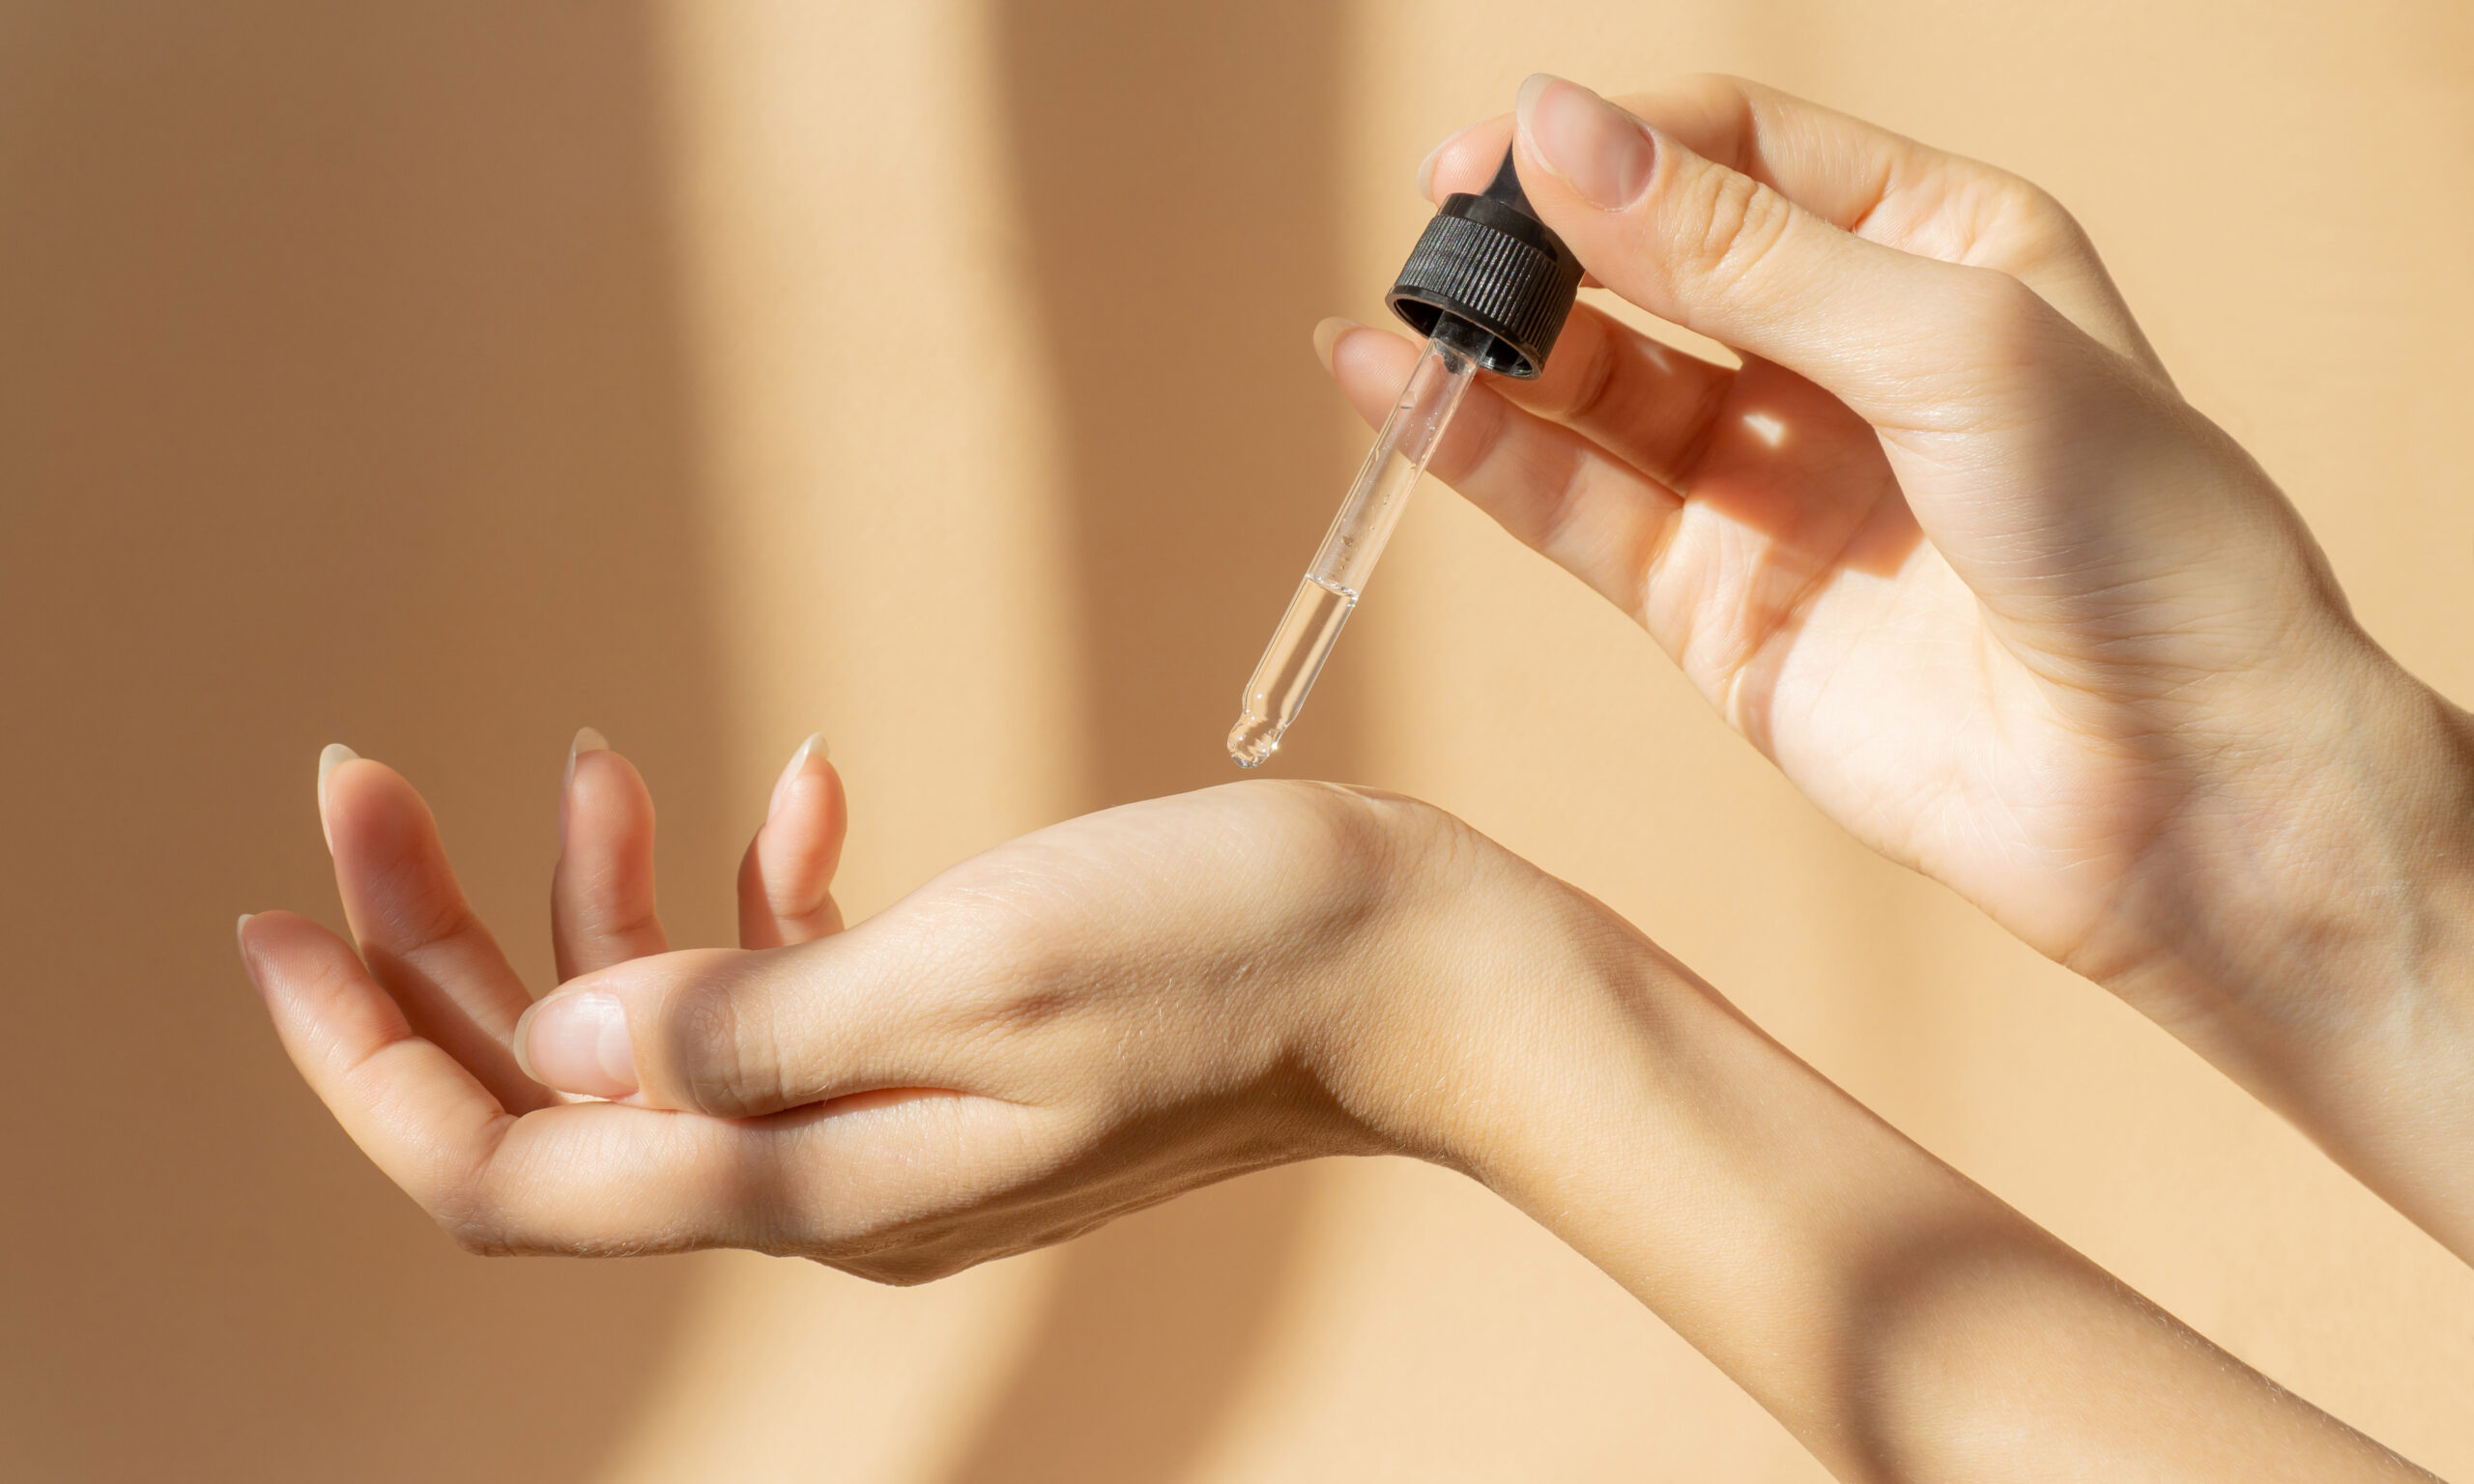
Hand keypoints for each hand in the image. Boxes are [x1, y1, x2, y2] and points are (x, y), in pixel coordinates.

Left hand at [240, 739, 1508, 1279]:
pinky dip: (754, 890)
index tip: (278, 915)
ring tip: (584, 759)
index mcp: (818, 1180)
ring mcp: (889, 1121)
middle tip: (365, 778)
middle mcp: (829, 1177)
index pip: (514, 1168)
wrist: (1412, 971)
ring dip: (593, 903)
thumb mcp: (981, 966)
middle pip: (562, 1093)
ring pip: (663, 1033)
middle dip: (442, 945)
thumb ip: (755, 1021)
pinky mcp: (948, 1052)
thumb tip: (561, 1044)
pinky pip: (791, 991)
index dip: (367, 1059)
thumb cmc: (1232, 952)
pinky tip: (800, 784)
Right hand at [1328, 74, 2473, 1250]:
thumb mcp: (1950, 345)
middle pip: (1644, 257)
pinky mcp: (1710, 604)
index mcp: (1933, 245)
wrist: (2182, 792)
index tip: (1502, 152)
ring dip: (1493, 346)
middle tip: (1438, 233)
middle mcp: (1839, 355)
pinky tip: (1395, 392)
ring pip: (1593, 382)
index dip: (1610, 142)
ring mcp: (1767, 482)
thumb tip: (1552, 133)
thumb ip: (1740, 254)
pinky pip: (1572, 505)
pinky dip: (1479, 454)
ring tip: (1400, 316)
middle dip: (1537, 241)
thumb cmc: (2137, 538)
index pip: (1732, 148)